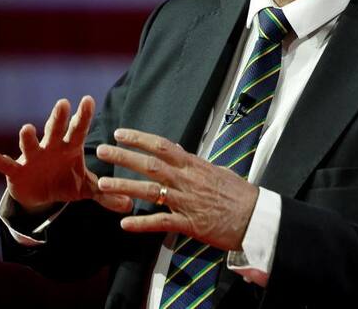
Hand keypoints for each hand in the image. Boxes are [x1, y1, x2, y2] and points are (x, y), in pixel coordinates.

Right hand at [0, 95, 132, 214]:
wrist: (40, 196)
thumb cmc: (65, 182)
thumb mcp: (86, 189)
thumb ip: (107, 194)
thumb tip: (130, 205)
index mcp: (70, 148)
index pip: (78, 129)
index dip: (83, 115)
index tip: (89, 99)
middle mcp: (51, 147)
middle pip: (55, 130)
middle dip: (58, 118)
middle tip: (63, 103)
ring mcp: (33, 158)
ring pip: (30, 144)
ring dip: (28, 137)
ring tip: (28, 128)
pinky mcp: (17, 172)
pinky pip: (7, 165)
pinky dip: (0, 161)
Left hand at [96, 128, 259, 251]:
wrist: (255, 218)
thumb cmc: (240, 195)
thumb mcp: (218, 172)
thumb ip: (196, 165)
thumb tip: (181, 155)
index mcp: (194, 165)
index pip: (162, 146)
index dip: (139, 138)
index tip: (120, 133)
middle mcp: (187, 180)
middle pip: (150, 164)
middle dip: (124, 157)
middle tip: (102, 151)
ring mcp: (186, 202)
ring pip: (149, 191)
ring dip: (124, 187)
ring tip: (102, 184)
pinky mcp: (189, 224)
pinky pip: (161, 222)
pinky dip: (142, 223)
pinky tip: (124, 223)